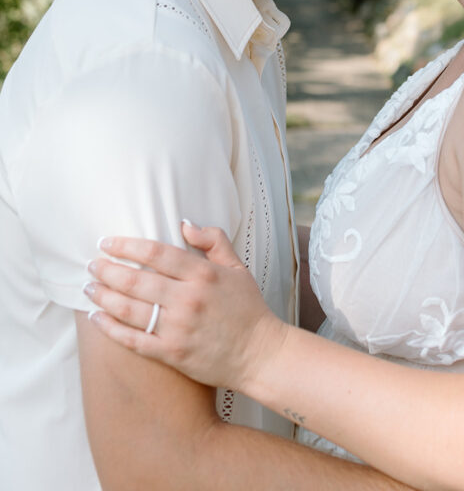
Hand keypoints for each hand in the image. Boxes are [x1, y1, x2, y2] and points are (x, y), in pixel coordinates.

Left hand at [84, 222, 287, 390]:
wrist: (260, 354)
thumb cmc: (248, 309)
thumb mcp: (237, 267)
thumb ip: (213, 240)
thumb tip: (184, 224)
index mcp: (203, 274)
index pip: (155, 253)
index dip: (126, 246)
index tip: (107, 242)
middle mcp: (187, 299)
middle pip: (136, 280)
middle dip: (107, 270)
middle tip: (91, 264)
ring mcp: (178, 328)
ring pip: (130, 309)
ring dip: (103, 296)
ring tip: (88, 288)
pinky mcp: (172, 354)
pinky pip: (134, 340)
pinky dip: (111, 329)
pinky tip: (97, 318)